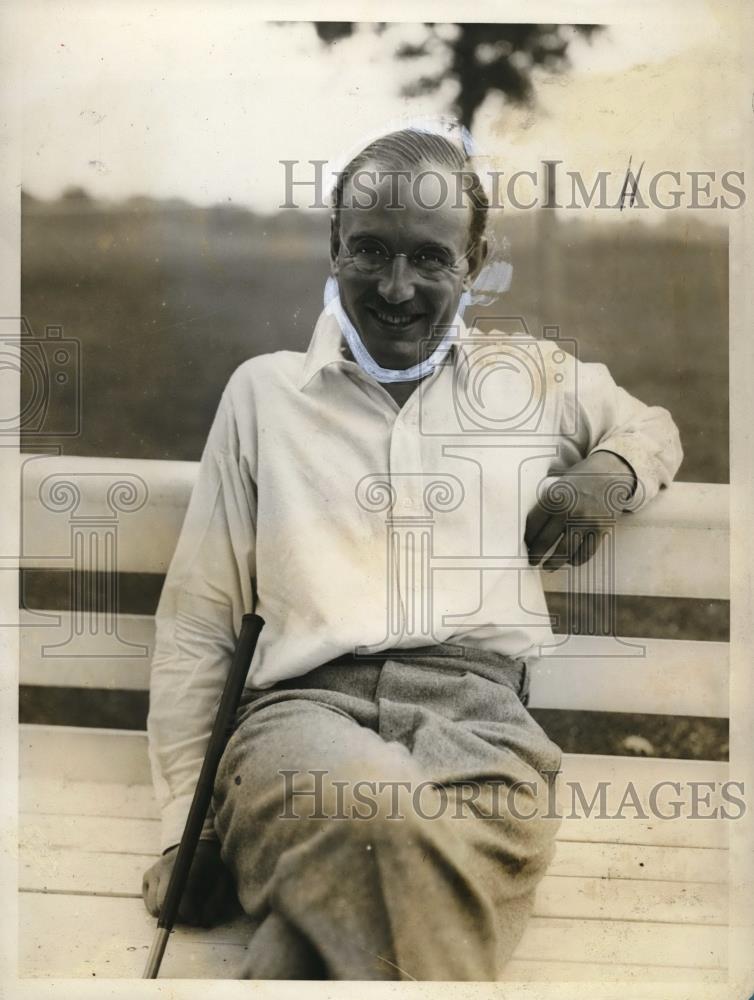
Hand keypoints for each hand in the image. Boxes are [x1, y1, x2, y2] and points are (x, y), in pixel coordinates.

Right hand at [142, 839, 239, 926]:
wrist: (199, 844)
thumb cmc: (213, 864)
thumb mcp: (222, 879)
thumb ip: (215, 901)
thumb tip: (201, 923)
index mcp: (186, 863)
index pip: (178, 895)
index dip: (187, 913)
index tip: (196, 918)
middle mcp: (165, 865)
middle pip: (162, 904)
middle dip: (177, 916)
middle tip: (191, 914)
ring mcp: (154, 870)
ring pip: (153, 907)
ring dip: (168, 914)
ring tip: (184, 905)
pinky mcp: (147, 876)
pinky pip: (149, 903)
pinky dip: (160, 908)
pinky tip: (174, 899)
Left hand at [525, 451, 635, 571]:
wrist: (610, 473)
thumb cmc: (579, 480)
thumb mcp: (558, 484)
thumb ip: (545, 502)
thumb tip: (528, 526)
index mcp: (553, 497)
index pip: (533, 525)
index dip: (527, 539)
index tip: (523, 546)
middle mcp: (568, 510)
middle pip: (545, 540)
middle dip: (536, 555)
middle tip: (532, 561)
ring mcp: (585, 521)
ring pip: (565, 551)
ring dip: (554, 562)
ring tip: (548, 566)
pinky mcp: (600, 529)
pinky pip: (586, 552)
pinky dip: (576, 560)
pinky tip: (570, 561)